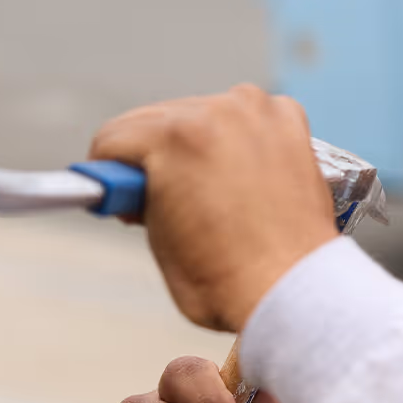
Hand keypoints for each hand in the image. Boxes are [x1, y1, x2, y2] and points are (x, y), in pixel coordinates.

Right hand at [89, 85, 338, 331]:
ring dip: (198, 145)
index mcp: (177, 136)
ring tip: (208, 193)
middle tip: (163, 200)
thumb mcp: (157, 236)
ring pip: (204, 115)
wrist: (293, 292)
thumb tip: (143, 183)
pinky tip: (242, 174)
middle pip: (157, 121)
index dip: (110, 174)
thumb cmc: (225, 280)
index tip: (120, 192)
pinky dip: (240, 140)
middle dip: (154, 159)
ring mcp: (260, 114)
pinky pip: (248, 119)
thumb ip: (141, 195)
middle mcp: (221, 111)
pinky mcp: (291, 124)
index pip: (114, 138)